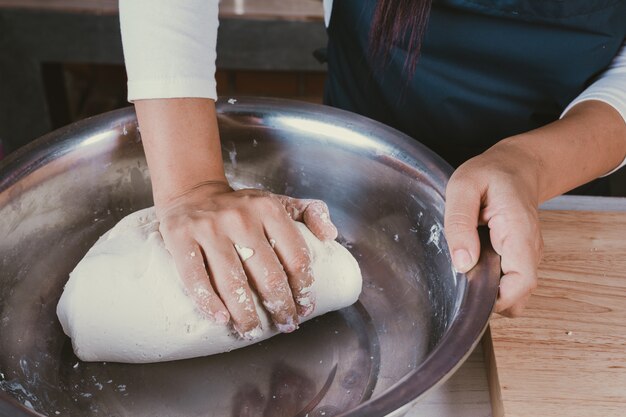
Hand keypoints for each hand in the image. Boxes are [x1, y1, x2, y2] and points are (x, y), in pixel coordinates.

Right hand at [157, 180, 337, 337]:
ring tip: (252, 331)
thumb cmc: (242, 208)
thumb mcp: (278, 202)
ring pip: (233, 281)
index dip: (304, 288)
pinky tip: (221, 319)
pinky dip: (208, 302)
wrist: (192, 192)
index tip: (305, 307)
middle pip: (268, 275)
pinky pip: (195, 277)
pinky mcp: (180, 238)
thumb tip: (330, 236)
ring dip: (246, 314)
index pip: (295, 256)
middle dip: (281, 307)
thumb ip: (311, 212)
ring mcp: (209, 228)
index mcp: (269, 208)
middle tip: (285, 324)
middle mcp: (240, 217)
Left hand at [444, 142, 543, 316]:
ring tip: (466, 265)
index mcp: (519, 233)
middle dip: (489, 299)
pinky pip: (507, 283)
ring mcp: (526, 257)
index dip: (497, 298)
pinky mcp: (518, 259)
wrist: (514, 167)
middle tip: (461, 277)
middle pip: (518, 297)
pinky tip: (473, 262)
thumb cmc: (489, 174)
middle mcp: (529, 250)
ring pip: (513, 294)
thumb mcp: (463, 187)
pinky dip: (490, 282)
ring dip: (488, 292)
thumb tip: (463, 263)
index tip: (469, 291)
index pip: (522, 283)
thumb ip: (460, 223)